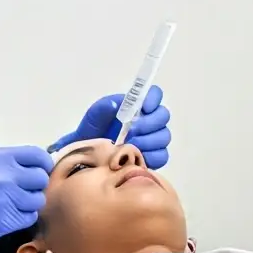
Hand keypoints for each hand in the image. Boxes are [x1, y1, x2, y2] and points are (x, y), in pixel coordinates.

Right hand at [0, 145, 53, 250]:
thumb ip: (8, 160)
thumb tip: (37, 165)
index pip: (38, 156)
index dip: (42, 164)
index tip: (38, 170)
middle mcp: (3, 177)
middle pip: (41, 179)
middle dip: (35, 184)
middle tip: (24, 188)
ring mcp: (4, 201)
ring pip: (38, 200)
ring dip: (30, 201)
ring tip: (14, 202)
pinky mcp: (3, 222)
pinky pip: (29, 217)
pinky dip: (22, 216)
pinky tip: (9, 212)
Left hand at [55, 85, 171, 168]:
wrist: (89, 156)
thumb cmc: (93, 132)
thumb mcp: (94, 117)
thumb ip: (104, 108)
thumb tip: (116, 104)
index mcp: (137, 106)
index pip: (154, 94)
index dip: (153, 99)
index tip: (143, 108)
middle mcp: (149, 121)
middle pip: (163, 116)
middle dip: (148, 123)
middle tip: (131, 131)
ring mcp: (153, 140)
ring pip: (163, 137)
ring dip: (148, 141)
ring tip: (129, 145)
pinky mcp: (153, 158)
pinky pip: (161, 156)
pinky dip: (150, 157)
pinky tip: (136, 158)